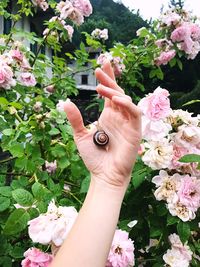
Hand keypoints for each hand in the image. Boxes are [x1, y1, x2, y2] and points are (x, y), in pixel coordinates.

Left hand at [63, 61, 140, 187]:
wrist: (103, 175)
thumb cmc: (94, 158)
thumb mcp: (81, 136)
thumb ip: (75, 119)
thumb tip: (66, 102)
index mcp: (108, 116)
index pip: (109, 93)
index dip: (107, 79)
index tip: (100, 65)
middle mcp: (118, 117)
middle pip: (117, 92)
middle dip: (110, 79)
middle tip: (99, 68)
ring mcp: (127, 123)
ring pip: (126, 100)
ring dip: (114, 91)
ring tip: (99, 87)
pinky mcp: (135, 131)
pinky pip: (135, 113)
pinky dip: (127, 104)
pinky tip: (114, 100)